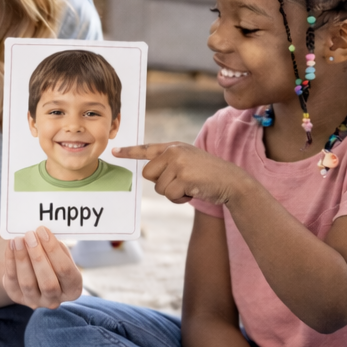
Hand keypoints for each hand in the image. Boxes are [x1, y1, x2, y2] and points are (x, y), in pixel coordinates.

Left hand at [3, 226, 82, 308]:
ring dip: (22, 258)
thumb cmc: (52, 259)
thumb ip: (55, 246)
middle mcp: (55, 300)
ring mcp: (35, 301)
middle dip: (38, 256)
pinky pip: (12, 280)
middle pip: (48, 282)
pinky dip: (10, 261)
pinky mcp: (17, 297)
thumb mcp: (61, 253)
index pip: (65, 271)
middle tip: (30, 235)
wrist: (34, 271)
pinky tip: (11, 245)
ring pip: (28, 283)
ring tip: (19, 239)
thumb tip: (42, 234)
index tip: (43, 231)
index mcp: (72, 289)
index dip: (54, 250)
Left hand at [113, 142, 242, 205]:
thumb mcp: (188, 162)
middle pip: (148, 174)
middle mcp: (174, 151)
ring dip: (173, 193)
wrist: (232, 181)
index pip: (147, 149)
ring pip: (159, 187)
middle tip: (181, 182)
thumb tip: (149, 174)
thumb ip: (170, 164)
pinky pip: (170, 194)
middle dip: (162, 183)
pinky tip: (194, 192)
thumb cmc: (208, 176)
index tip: (115, 151)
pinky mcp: (184, 176)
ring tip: (191, 186)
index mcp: (174, 147)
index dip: (129, 152)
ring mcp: (179, 163)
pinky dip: (180, 199)